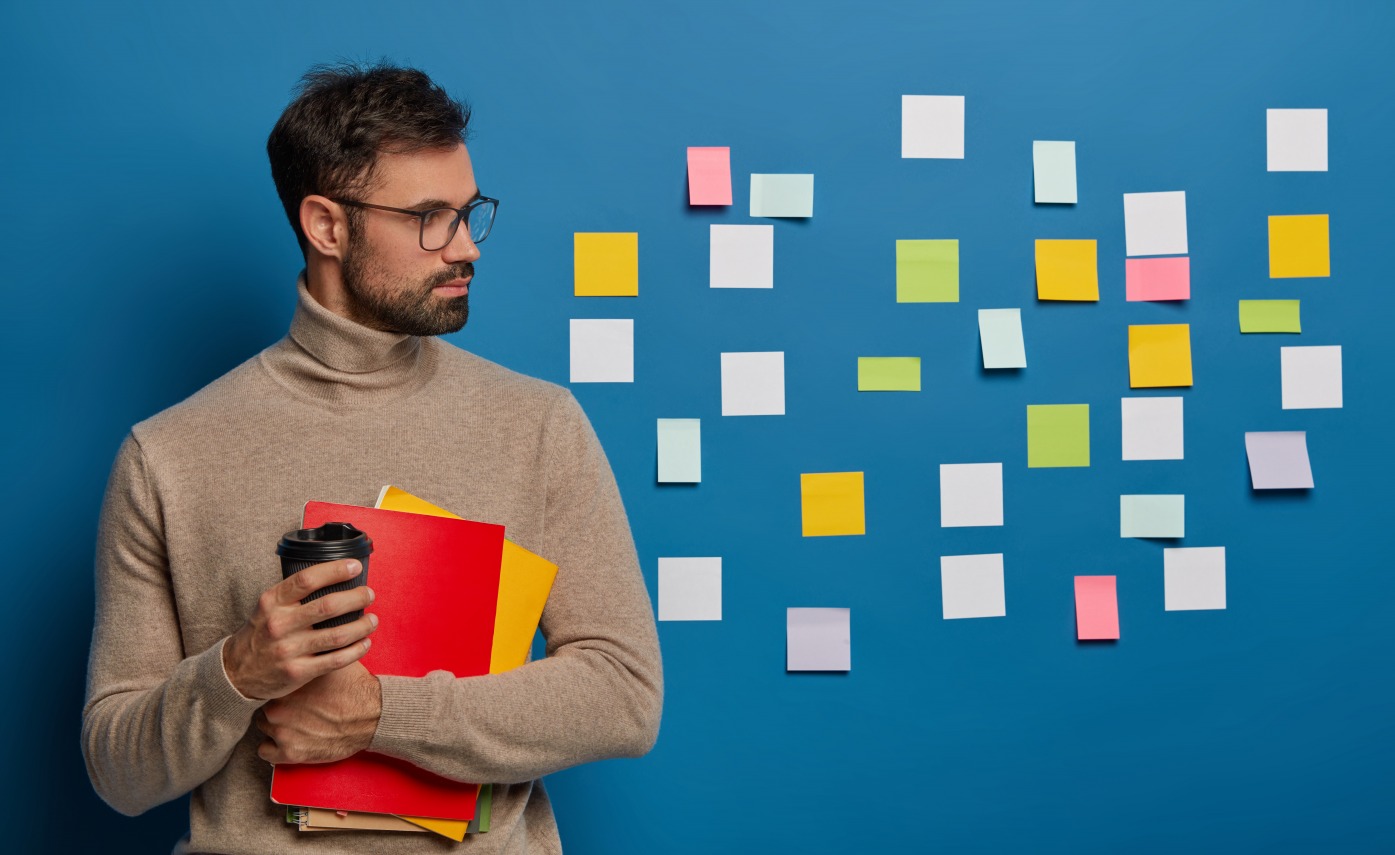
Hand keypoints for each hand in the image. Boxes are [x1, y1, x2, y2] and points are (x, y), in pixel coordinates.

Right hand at [222, 558, 377, 700]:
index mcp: (272, 602)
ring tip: (373, 620)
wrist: (235, 673)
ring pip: (337, 635)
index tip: (355, 567)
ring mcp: (288, 650)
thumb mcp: (267, 607)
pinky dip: (356, 650)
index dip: (335, 570)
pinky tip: (365, 643)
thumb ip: (293, 594)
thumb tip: (334, 576)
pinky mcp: (298, 672)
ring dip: (362, 626)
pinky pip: (335, 660)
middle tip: (369, 594)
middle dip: (356, 597)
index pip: (307, 579)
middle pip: (328, 606)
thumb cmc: (261, 633)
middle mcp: (279, 624)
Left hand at [254, 661, 381, 764]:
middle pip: (266, 706)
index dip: (282, 688)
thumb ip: (315, 651)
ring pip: (264, 728)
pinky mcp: (290, 753)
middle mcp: (278, 708)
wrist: (372, 715)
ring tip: (297, 724)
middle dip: (280, 707)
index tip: (291, 692)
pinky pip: (265, 752)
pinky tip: (290, 740)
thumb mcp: (333, 660)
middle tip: (298, 708)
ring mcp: (282, 732)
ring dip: (277, 727)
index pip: (271, 685)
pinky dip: (275, 748)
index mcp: (286, 684)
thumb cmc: (354, 688)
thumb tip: (311, 631)